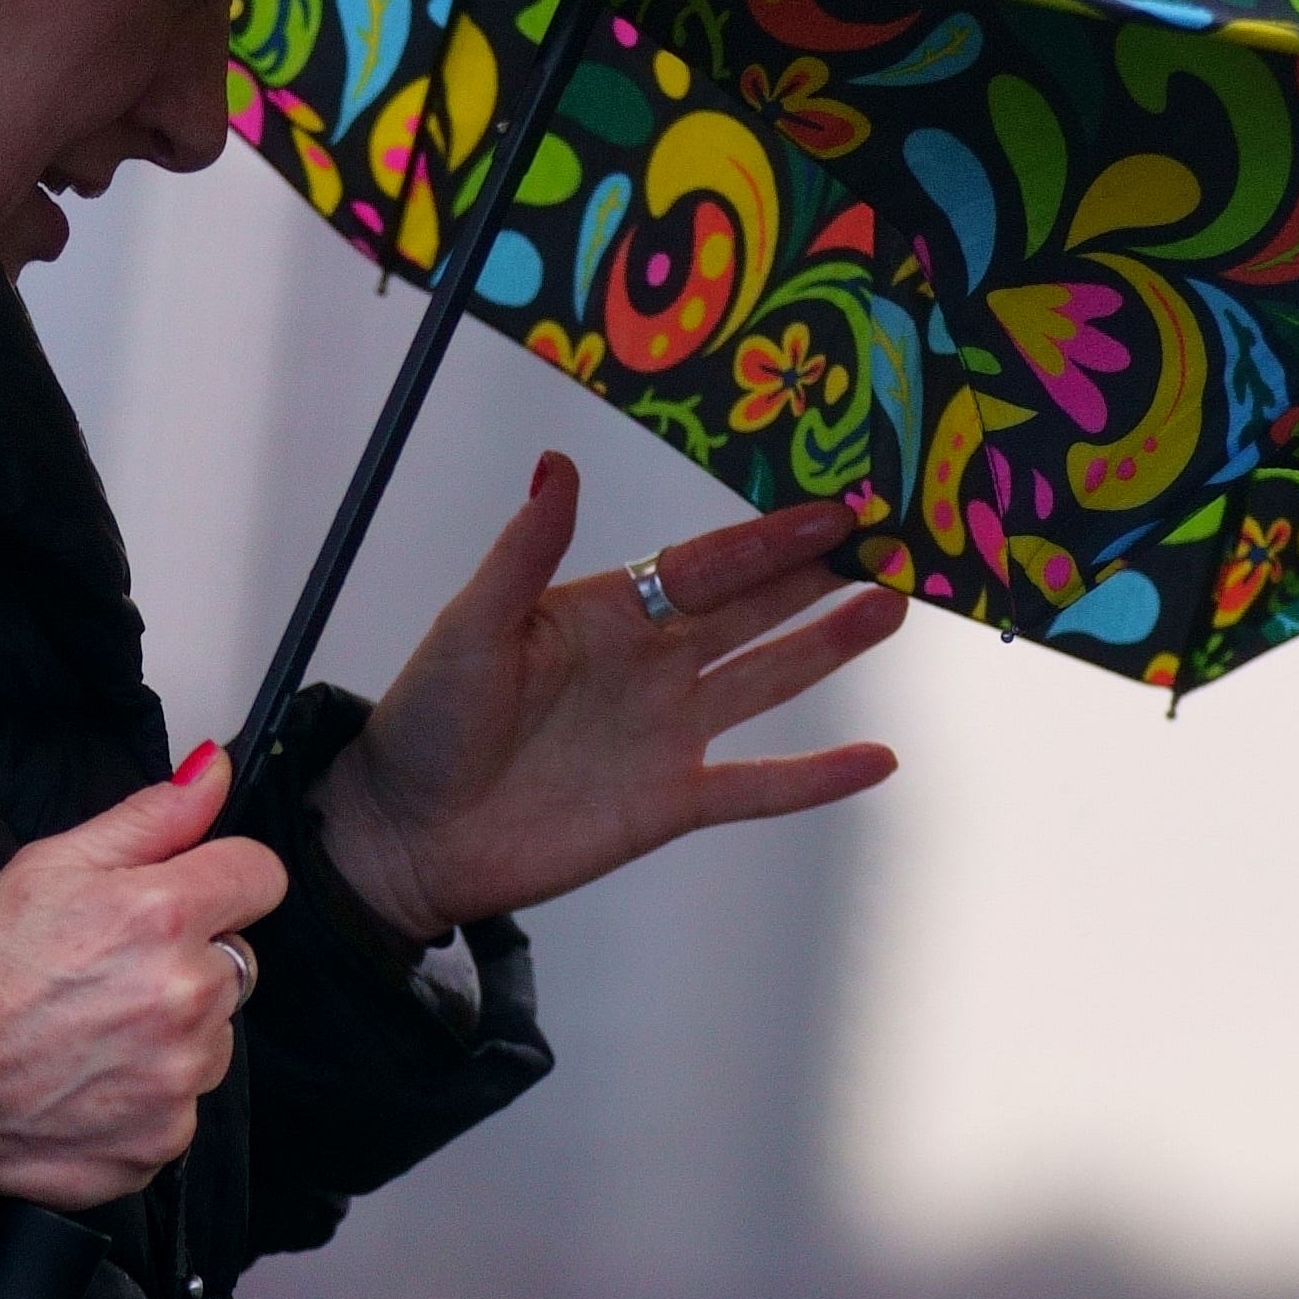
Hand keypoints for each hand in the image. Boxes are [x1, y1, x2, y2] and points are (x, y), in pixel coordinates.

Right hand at [0, 748, 285, 1209]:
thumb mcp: (51, 866)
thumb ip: (150, 818)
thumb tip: (213, 771)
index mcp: (164, 916)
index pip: (261, 876)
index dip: (223, 879)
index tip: (189, 895)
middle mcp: (187, 995)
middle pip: (237, 958)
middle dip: (190, 957)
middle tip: (109, 972)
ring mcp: (181, 1074)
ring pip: (215, 1033)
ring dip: (174, 1029)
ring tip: (94, 1031)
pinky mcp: (169, 1136)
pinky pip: (187, 1100)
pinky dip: (151, 1092)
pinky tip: (93, 1080)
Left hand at [313, 456, 903, 946]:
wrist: (405, 833)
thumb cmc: (423, 720)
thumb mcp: (471, 625)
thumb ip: (523, 552)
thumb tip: (557, 464)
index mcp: (607, 609)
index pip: (707, 563)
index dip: (771, 538)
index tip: (835, 509)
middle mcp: (650, 662)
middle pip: (754, 610)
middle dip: (818, 576)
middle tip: (893, 542)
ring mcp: (666, 733)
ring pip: (768, 679)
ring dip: (829, 646)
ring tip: (893, 608)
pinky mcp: (671, 801)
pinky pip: (758, 784)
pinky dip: (817, 775)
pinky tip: (877, 759)